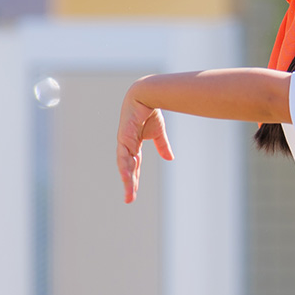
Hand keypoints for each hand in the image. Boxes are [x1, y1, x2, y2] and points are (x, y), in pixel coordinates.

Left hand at [115, 85, 173, 203]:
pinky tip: (126, 177)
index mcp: (134, 145)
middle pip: (128, 169)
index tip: (134, 193)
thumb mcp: (158, 133)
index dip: (134, 179)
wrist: (147, 95)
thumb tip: (170, 159)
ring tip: (129, 194)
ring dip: (127, 180)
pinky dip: (125, 167)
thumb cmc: (151, 112)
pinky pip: (124, 155)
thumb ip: (162, 146)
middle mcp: (127, 146)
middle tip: (129, 199)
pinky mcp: (124, 137)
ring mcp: (124, 142)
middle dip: (130, 184)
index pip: (134, 166)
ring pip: (125, 166)